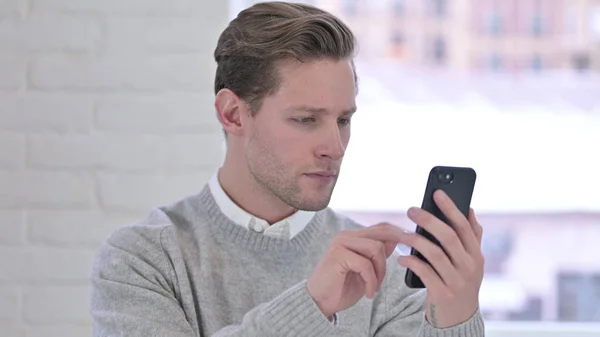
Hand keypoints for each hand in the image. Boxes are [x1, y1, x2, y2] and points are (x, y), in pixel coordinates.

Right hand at [307, 223, 402, 317]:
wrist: (320, 302)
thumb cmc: (341, 287)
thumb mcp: (367, 271)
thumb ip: (378, 254)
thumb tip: (395, 240)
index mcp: (353, 236)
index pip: (381, 227)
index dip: (398, 234)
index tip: (411, 246)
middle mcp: (346, 236)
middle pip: (381, 234)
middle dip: (390, 257)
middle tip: (386, 278)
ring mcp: (341, 243)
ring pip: (376, 248)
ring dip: (380, 272)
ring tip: (373, 287)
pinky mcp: (338, 254)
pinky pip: (366, 264)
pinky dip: (371, 281)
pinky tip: (368, 292)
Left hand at [397, 190, 484, 327]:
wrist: (458, 318)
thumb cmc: (460, 282)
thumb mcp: (470, 261)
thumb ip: (472, 237)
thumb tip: (470, 209)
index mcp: (476, 255)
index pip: (465, 227)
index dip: (451, 208)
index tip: (437, 192)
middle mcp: (470, 267)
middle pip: (449, 237)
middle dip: (429, 220)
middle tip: (412, 210)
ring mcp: (457, 281)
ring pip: (435, 254)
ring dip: (416, 241)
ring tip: (402, 234)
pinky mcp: (443, 293)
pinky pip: (425, 272)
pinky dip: (412, 262)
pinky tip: (402, 257)